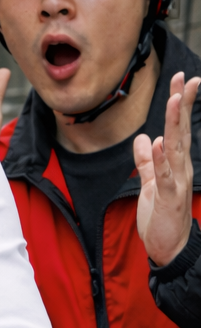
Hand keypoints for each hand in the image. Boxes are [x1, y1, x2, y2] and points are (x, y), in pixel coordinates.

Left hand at [135, 71, 200, 266]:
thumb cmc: (161, 217)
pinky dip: (161, 159)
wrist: (169, 248)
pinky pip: (165, 176)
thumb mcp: (150, 184)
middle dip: (183, 104)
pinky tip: (158, 142)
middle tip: (185, 78)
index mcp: (176, 164)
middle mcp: (181, 169)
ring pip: (176, 148)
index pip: (179, 130)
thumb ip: (146, 162)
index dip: (181, 106)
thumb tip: (142, 138)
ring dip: (175, 124)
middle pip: (182, 131)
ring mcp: (177, 182)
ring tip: (175, 100)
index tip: (182, 81)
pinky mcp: (169, 198)